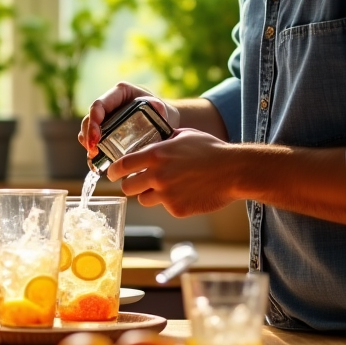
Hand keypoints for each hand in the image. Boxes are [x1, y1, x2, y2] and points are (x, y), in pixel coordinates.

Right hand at [78, 81, 178, 156]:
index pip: (99, 105)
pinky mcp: (104, 132)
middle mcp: (108, 105)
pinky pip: (92, 141)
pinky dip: (93, 152)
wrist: (163, 123)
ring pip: (87, 130)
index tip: (96, 138)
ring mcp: (104, 119)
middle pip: (89, 119)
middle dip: (88, 136)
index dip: (93, 120)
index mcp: (119, 93)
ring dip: (88, 144)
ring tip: (95, 157)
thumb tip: (156, 109)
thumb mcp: (160, 108)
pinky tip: (96, 163)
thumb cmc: (160, 112)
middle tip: (93, 151)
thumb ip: (159, 107)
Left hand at [106, 128, 243, 217]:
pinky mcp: (177, 209)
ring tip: (164, 187)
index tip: (112, 173)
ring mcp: (166, 195)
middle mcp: (156, 176)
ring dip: (149, 195)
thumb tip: (152, 140)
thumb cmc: (211, 150)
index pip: (121, 166)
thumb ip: (163, 140)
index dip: (113, 171)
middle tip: (136, 183)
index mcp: (155, 155)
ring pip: (143, 200)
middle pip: (127, 187)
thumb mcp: (184, 135)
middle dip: (130, 185)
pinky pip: (165, 207)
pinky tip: (185, 193)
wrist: (233, 171)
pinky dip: (171, 202)